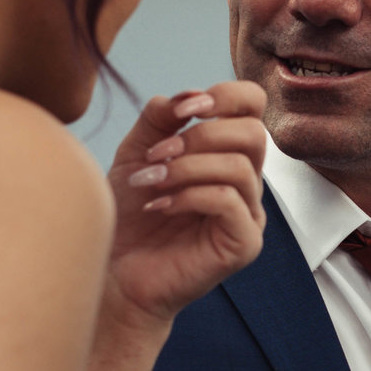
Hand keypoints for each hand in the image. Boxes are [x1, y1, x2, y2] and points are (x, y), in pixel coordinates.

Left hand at [101, 82, 267, 328]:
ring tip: (150, 181)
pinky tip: (158, 206)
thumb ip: (159, 120)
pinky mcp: (244, 244)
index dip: (224, 97)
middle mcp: (247, 182)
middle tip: (158, 154)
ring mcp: (249, 215)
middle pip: (254, 133)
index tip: (182, 112)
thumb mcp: (137, 154)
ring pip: (239, 167)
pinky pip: (230, 203)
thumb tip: (186, 96)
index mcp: (227, 153)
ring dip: (187, 167)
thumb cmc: (128, 215)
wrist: (116, 273)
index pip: (253, 107)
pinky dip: (189, 196)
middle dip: (201, 136)